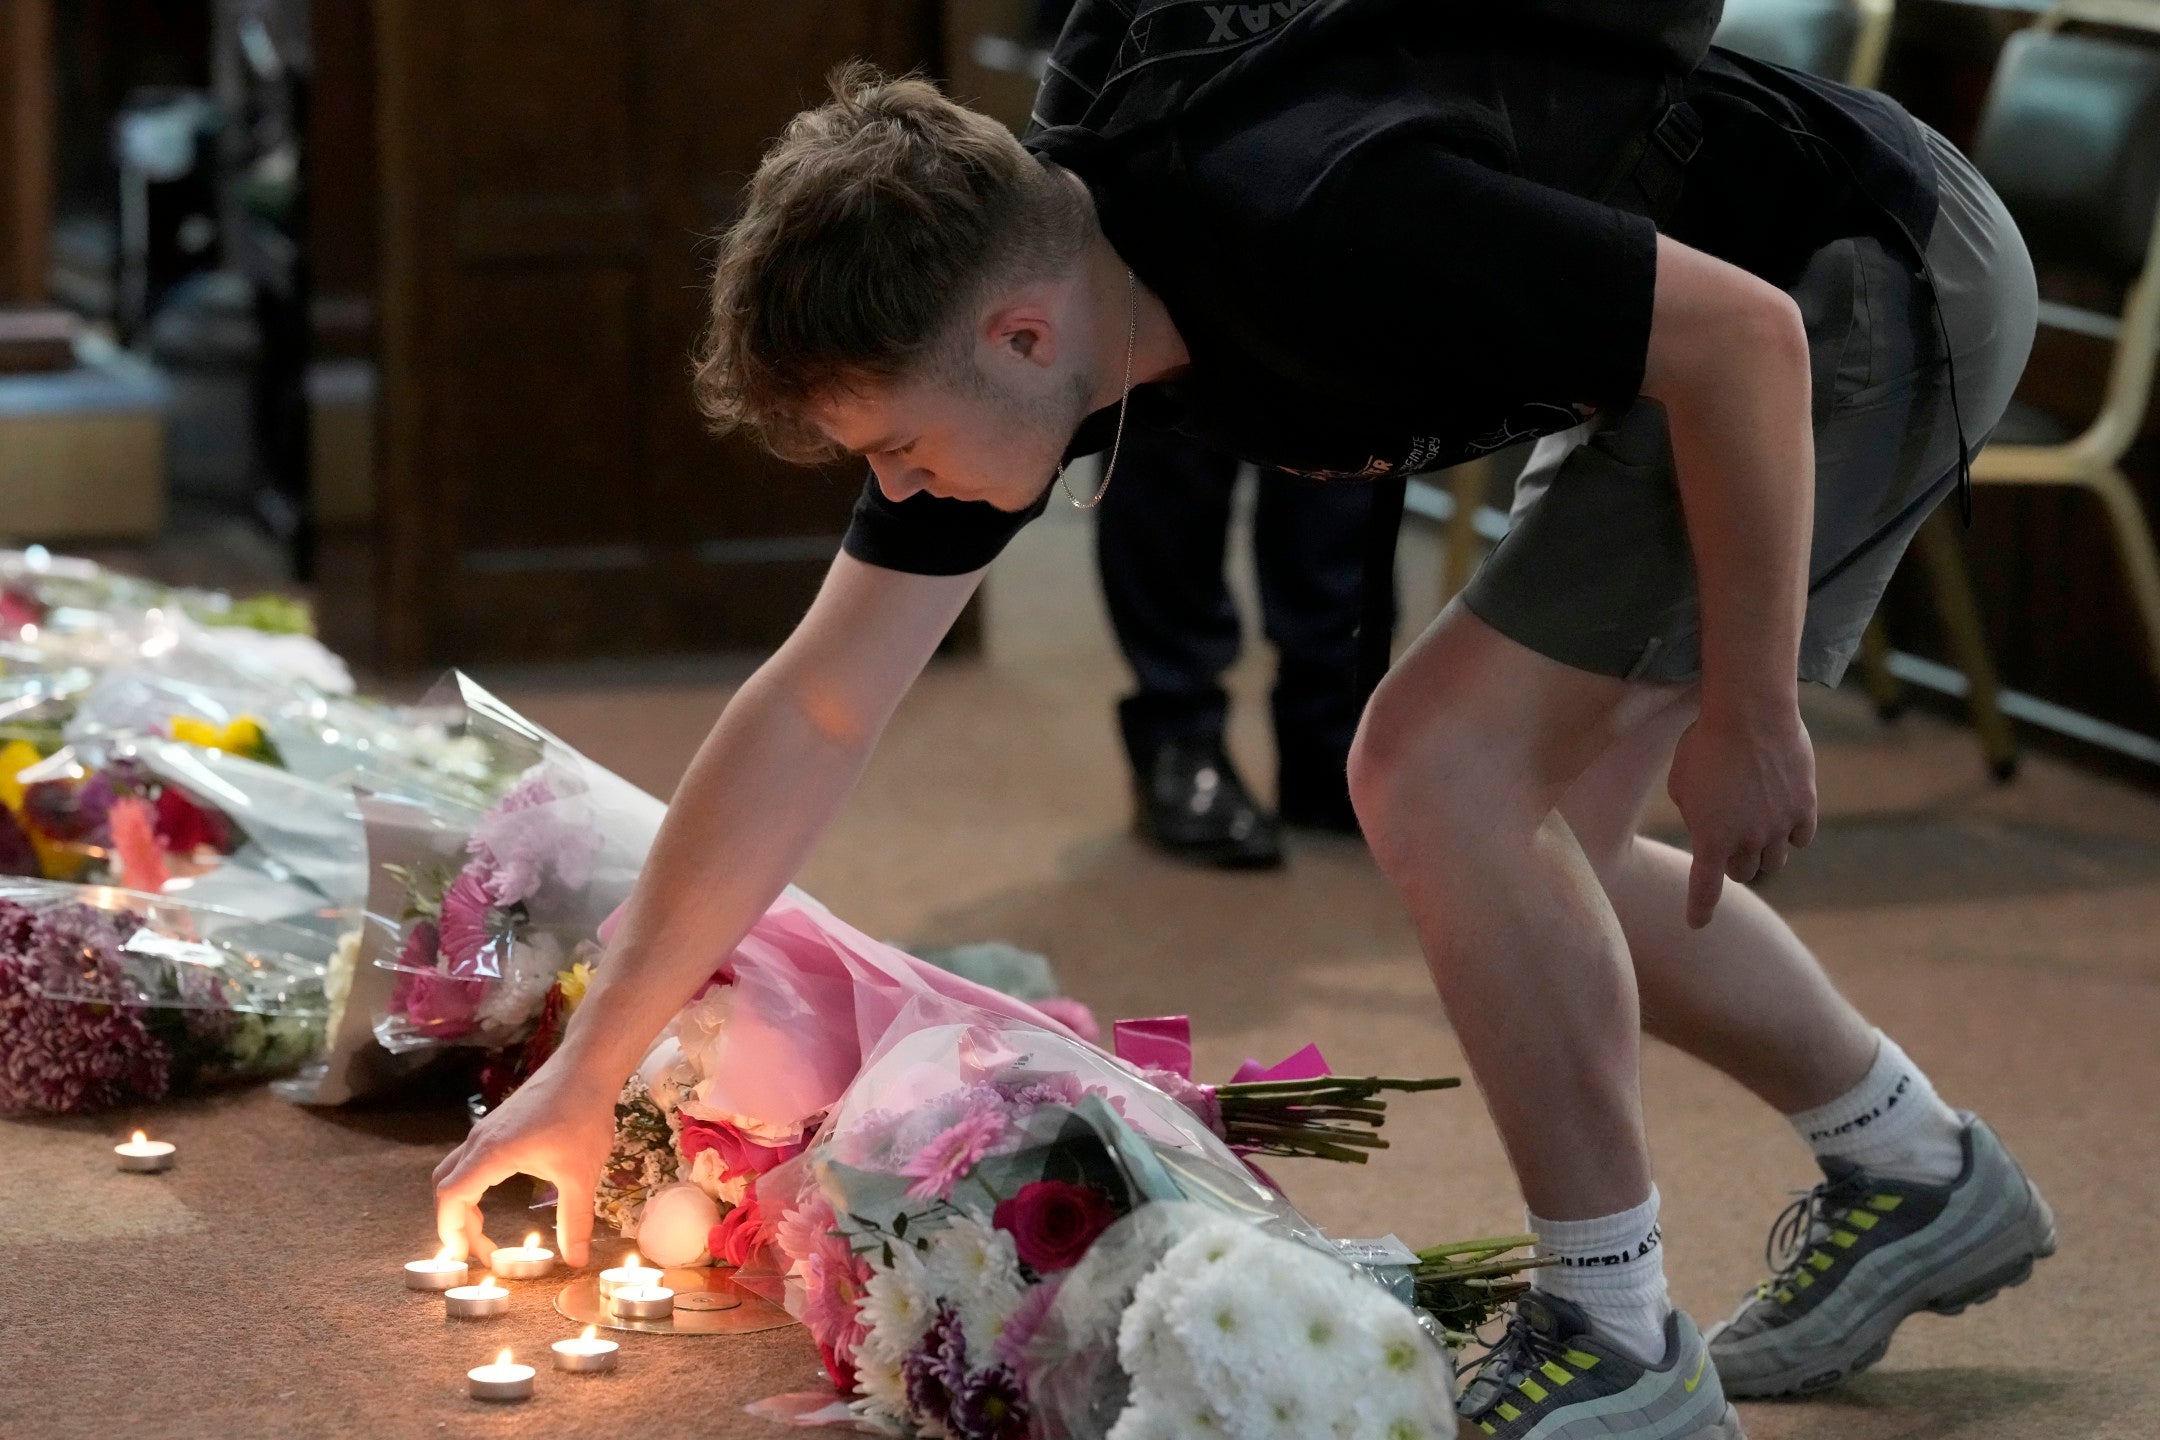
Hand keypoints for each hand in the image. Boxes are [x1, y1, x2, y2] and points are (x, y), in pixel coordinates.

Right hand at [432, 1050, 619, 1265]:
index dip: (450, 1230)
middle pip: (446, 1185)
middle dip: (454, 1222)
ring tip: (483, 1231)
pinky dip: (471, 1184)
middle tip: (476, 1250)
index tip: (461, 1257)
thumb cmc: (582, 1115)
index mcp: (492, 1154)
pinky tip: (495, 1195)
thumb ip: (576, 1220)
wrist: (586, 1066)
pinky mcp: (499, 1123)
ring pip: (456, 1171)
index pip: (451, 1196)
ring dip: (462, 1202)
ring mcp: (487, 1129)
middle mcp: (480, 1140)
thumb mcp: (581, 1175)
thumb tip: (576, 1261)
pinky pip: (470, 1159)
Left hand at [1666, 697, 1817, 928]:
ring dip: (1762, 853)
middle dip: (1734, 865)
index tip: (1697, 923)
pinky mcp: (1805, 808)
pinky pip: (1800, 838)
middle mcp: (1747, 841)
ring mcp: (1779, 828)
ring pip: (1774, 861)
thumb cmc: (1704, 743)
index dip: (1700, 909)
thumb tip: (1710, 828)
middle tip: (1729, 848)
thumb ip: (1694, 814)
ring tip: (1756, 834)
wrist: (1750, 714)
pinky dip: (1790, 835)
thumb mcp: (1681, 783)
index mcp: (1710, 840)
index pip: (1705, 889)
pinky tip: (1784, 821)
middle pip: (1744, 873)